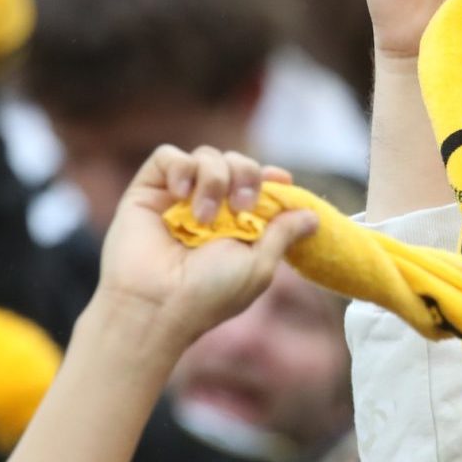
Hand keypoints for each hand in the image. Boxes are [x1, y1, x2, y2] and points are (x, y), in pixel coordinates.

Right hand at [95, 146, 317, 347]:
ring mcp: (178, 198)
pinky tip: (182, 194)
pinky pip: (168, 156)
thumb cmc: (208, 293)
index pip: (258, 184)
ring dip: (215, 178)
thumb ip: (284, 234)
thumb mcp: (259, 265)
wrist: (156, 305)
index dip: (271, 178)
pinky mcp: (148, 191)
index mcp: (237, 225)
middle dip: (246, 175)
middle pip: (237, 162)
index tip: (281, 182)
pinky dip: (181, 167)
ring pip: (207, 156)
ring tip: (204, 217)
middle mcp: (209, 207)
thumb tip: (313, 216)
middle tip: (241, 206)